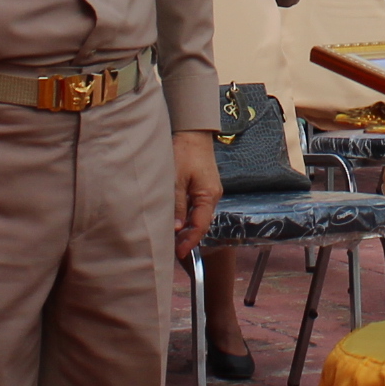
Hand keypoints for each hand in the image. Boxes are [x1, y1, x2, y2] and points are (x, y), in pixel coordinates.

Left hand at [172, 132, 220, 255]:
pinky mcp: (204, 186)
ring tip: (172, 238)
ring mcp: (209, 191)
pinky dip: (187, 216)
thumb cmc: (184, 152)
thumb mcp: (176, 179)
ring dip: (186, 227)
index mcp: (208, 195)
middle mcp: (213, 196)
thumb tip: (176, 228)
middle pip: (200, 223)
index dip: (190, 241)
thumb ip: (176, 204)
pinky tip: (176, 220)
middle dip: (187, 237)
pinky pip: (196, 207)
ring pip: (198, 216)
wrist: (193, 132)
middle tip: (172, 250)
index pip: (200, 225)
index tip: (179, 253)